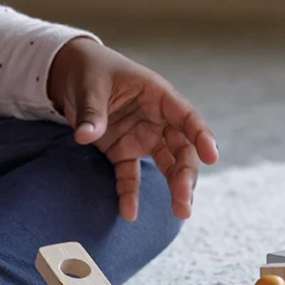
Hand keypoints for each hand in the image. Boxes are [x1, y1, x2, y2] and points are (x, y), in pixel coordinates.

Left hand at [47, 38, 219, 221]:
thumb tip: (86, 136)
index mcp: (157, 95)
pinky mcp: (123, 152)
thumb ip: (91, 112)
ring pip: (167, 165)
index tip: (212, 157)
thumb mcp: (90, 87)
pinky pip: (131, 176)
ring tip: (181, 212)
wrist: (71, 74)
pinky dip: (130, 194)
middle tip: (185, 199)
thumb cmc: (90, 72)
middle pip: (181, 148)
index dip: (201, 136)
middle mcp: (157, 119)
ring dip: (174, 188)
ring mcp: (142, 138)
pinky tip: (129, 213)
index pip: (186, 117)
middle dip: (186, 174)